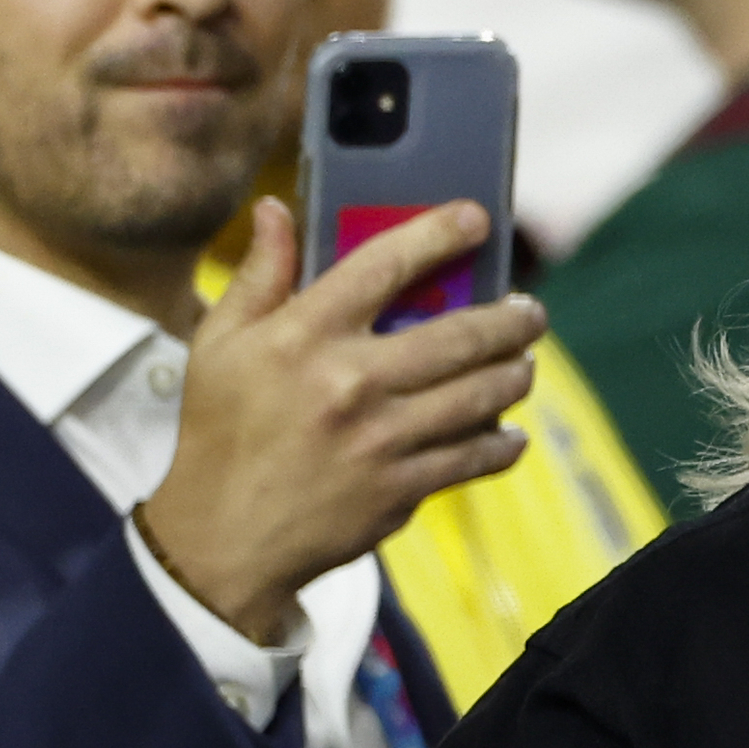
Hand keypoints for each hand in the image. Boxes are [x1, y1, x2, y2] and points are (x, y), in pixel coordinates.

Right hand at [135, 197, 543, 644]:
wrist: (224, 538)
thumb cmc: (220, 431)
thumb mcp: (219, 344)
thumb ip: (260, 275)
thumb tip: (275, 209)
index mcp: (303, 336)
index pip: (383, 265)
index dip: (437, 234)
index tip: (476, 218)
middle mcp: (350, 382)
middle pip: (458, 335)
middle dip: (510, 319)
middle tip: (529, 311)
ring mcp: (382, 439)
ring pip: (480, 395)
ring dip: (516, 374)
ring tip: (525, 363)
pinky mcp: (402, 488)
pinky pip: (473, 456)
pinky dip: (502, 442)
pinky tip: (509, 432)